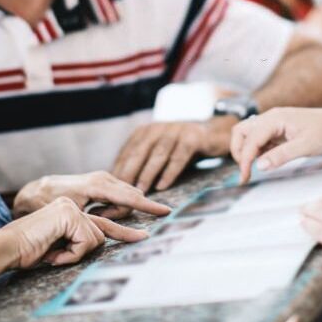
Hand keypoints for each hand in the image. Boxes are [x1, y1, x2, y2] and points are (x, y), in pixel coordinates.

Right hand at [2, 196, 147, 266]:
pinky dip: (71, 255)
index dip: (124, 227)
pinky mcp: (71, 214)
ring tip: (55, 256)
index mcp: (71, 211)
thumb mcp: (60, 245)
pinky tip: (54, 254)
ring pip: (97, 238)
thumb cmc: (29, 251)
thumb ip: (79, 239)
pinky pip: (87, 242)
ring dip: (76, 254)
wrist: (7, 247)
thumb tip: (100, 241)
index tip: (149, 227)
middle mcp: (74, 204)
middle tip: (160, 217)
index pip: (103, 218)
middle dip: (127, 234)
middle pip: (106, 226)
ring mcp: (72, 206)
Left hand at [13, 171, 171, 219]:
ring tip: (93, 214)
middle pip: (131, 198)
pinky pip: (120, 196)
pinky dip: (112, 206)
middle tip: (97, 217)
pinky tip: (95, 210)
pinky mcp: (103, 181)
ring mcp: (104, 177)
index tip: (166, 211)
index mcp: (97, 186)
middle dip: (121, 213)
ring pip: (126, 198)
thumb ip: (90, 220)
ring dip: (115, 211)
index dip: (149, 206)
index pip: (131, 197)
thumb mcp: (69, 214)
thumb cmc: (48, 204)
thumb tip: (103, 230)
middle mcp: (103, 178)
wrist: (36, 191)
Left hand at [112, 119, 230, 192]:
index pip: (127, 153)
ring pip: (157, 155)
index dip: (117, 172)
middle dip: (128, 173)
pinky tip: (162, 186)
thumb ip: (141, 165)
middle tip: (118, 193)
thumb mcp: (158, 152)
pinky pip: (179, 156)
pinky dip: (169, 172)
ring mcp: (175, 131)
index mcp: (144, 132)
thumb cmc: (180, 148)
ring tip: (138, 192)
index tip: (108, 190)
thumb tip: (117, 187)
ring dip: (147, 174)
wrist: (214, 133)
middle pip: (139, 152)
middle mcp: (157, 128)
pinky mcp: (192, 137)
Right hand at [230, 107, 321, 184]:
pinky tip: (266, 160)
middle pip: (241, 131)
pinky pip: (260, 138)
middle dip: (239, 151)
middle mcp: (271, 117)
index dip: (244, 159)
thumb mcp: (305, 147)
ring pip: (248, 134)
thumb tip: (259, 166)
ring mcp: (274, 122)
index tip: (244, 177)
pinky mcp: (278, 128)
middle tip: (245, 171)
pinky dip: (257, 150)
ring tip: (254, 168)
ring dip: (247, 150)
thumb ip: (281, 156)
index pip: (250, 139)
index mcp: (276, 118)